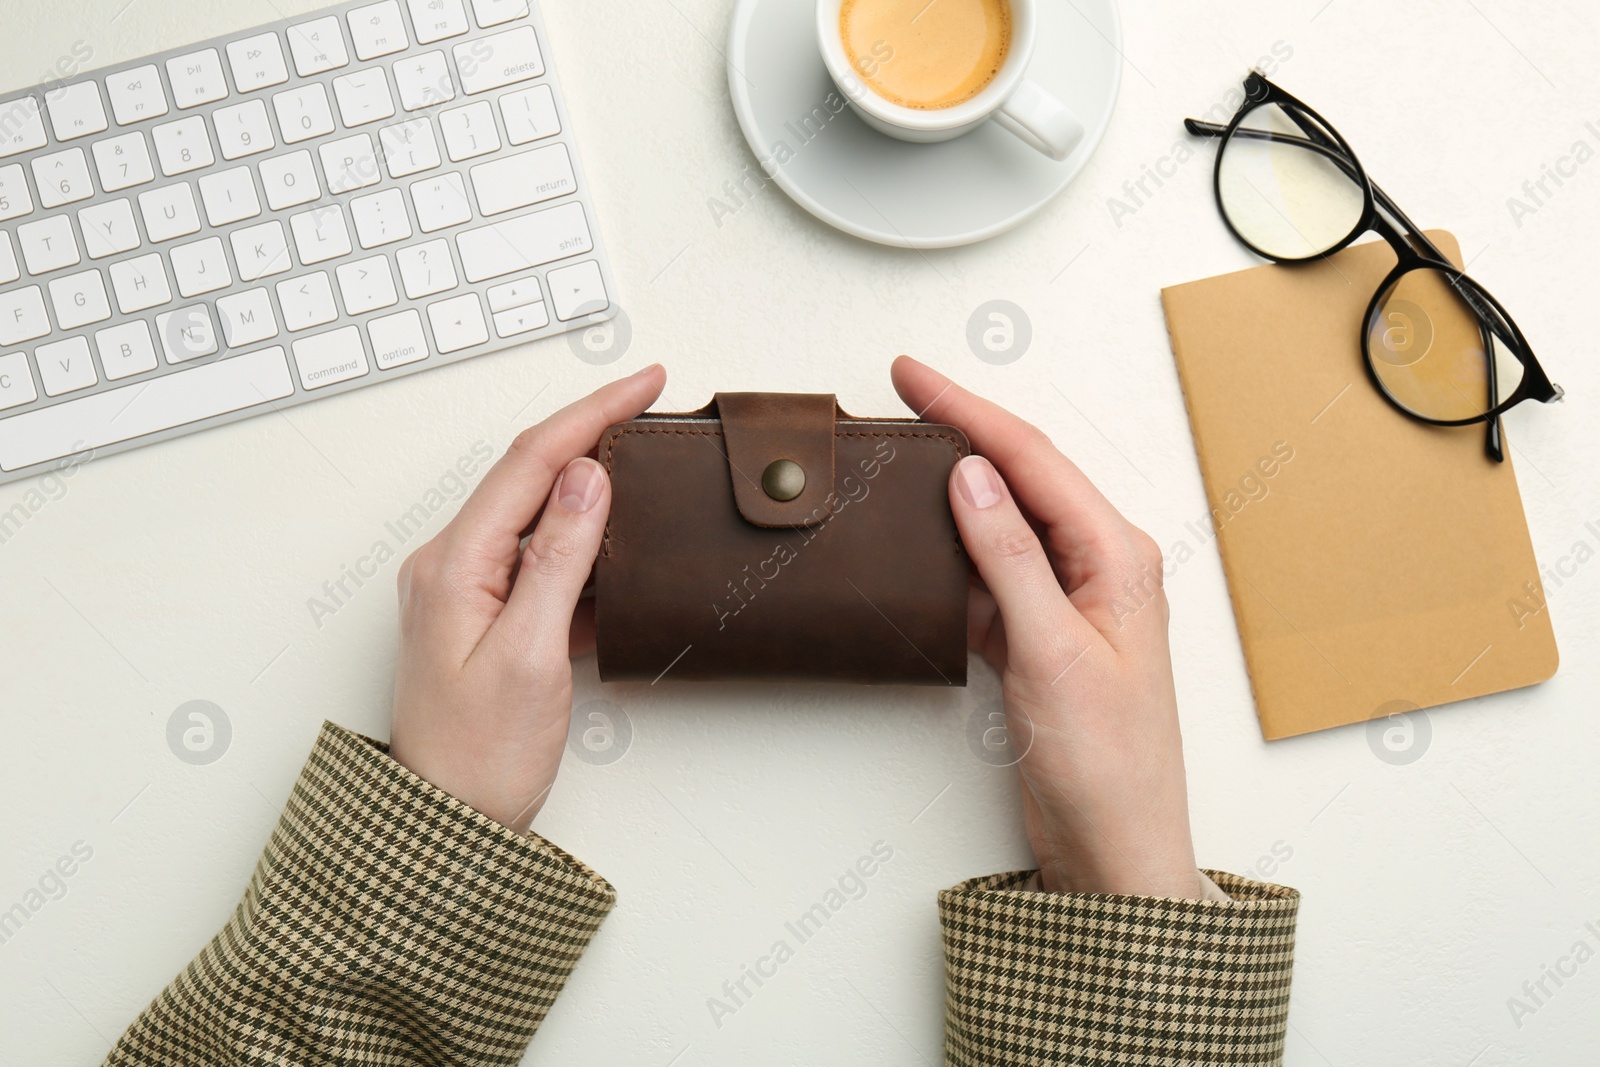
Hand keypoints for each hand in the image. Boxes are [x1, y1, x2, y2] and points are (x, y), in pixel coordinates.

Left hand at [389, 365, 666, 831]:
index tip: (645, 382)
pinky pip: (537, 554)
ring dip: (590, 481)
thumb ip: (558, 558)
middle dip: (592, 431)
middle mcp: (451, 563)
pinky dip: (583, 537)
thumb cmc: (479, 756)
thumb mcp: (531, 654)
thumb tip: (586, 477)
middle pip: (530, 473)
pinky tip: (618, 537)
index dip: (593, 413)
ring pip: (536, 510)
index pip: (531, 460)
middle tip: (652, 404)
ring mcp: (465, 587)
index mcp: (454, 563)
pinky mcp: (484, 613)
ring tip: (645, 458)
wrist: (446, 825)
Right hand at [892, 357, 1200, 898]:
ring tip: (900, 457)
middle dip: (962, 433)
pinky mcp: (1040, 639)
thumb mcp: (1053, 652)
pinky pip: (991, 576)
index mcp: (1116, 556)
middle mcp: (1097, 567)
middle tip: (901, 397)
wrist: (1116, 850)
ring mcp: (1068, 603)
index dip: (968, 411)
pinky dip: (953, 557)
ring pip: (1002, 525)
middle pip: (1020, 479)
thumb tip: (974, 479)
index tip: (912, 375)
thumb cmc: (1109, 765)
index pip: (1032, 460)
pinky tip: (919, 545)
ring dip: (953, 493)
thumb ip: (1011, 560)